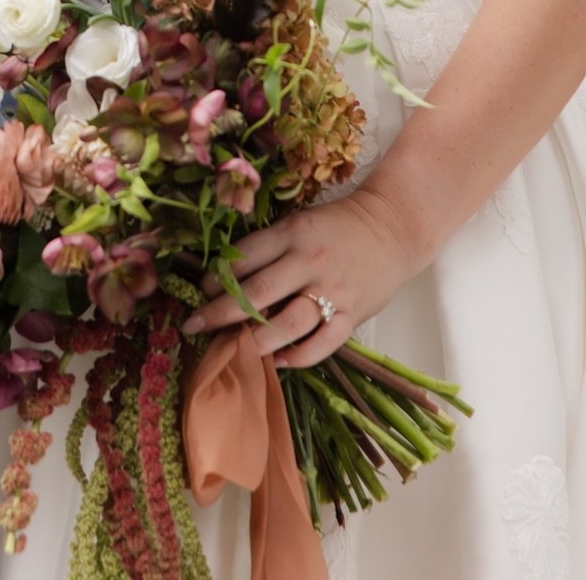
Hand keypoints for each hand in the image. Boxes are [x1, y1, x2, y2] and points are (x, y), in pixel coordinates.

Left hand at [180, 192, 419, 367]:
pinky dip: (297, 357)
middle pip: (258, 292)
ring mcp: (332, 290)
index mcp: (292, 233)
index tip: (200, 292)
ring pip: (288, 322)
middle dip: (220, 312)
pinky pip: (322, 344)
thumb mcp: (299, 223)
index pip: (246, 257)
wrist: (390, 228)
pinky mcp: (353, 314)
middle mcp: (309, 261)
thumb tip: (227, 277)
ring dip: (256, 339)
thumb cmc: (336, 226)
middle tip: (194, 325)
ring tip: (235, 348)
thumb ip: (270, 248)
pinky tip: (277, 362)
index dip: (217, 277)